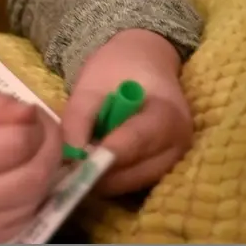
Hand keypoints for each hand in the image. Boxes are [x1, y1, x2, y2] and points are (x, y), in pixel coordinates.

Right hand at [0, 93, 61, 242]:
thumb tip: (28, 110)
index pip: (16, 143)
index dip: (31, 121)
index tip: (26, 112)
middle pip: (36, 170)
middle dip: (48, 142)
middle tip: (38, 127)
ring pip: (40, 191)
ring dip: (46, 163)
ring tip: (32, 148)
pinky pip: (34, 208)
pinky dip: (38, 185)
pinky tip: (23, 173)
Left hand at [62, 29, 192, 195]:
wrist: (144, 63)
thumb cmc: (118, 68)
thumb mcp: (91, 85)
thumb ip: (79, 117)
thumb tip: (69, 156)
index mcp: (167, 114)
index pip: (137, 141)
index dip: (105, 155)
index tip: (75, 163)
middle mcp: (179, 143)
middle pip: (137, 172)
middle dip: (100, 174)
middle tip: (66, 169)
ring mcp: (174, 160)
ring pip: (134, 183)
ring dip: (104, 179)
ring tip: (77, 164)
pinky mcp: (162, 168)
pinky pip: (134, 182)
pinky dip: (111, 178)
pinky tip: (91, 165)